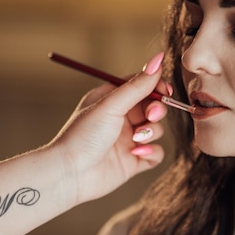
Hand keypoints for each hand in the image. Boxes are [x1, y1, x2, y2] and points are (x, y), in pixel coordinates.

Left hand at [48, 52, 168, 205]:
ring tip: (136, 139)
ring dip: (151, 133)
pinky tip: (136, 154)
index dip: (156, 87)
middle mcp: (120, 118)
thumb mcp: (111, 105)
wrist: (69, 175)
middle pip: (153, 106)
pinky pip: (156, 153)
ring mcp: (128, 140)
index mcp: (111, 99)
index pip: (141, 85)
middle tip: (150, 116)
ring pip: (157, 129)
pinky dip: (151, 152)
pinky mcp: (133, 161)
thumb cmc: (82, 136)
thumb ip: (138, 85)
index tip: (165, 92)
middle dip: (156, 110)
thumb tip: (158, 59)